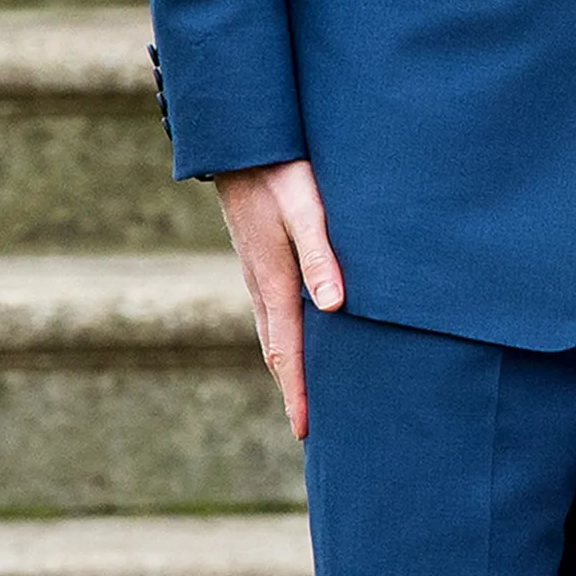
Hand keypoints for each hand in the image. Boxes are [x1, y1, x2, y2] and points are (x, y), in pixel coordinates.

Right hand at [214, 158, 343, 439]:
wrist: (241, 143)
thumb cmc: (279, 173)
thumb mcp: (306, 210)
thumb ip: (321, 256)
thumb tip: (335, 308)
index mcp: (273, 283)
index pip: (288, 351)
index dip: (298, 392)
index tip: (305, 432)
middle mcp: (261, 285)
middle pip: (277, 350)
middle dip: (292, 389)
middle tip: (306, 429)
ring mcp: (257, 272)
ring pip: (272, 331)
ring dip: (287, 364)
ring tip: (301, 393)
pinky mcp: (260, 256)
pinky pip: (272, 309)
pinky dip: (283, 334)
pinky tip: (296, 331)